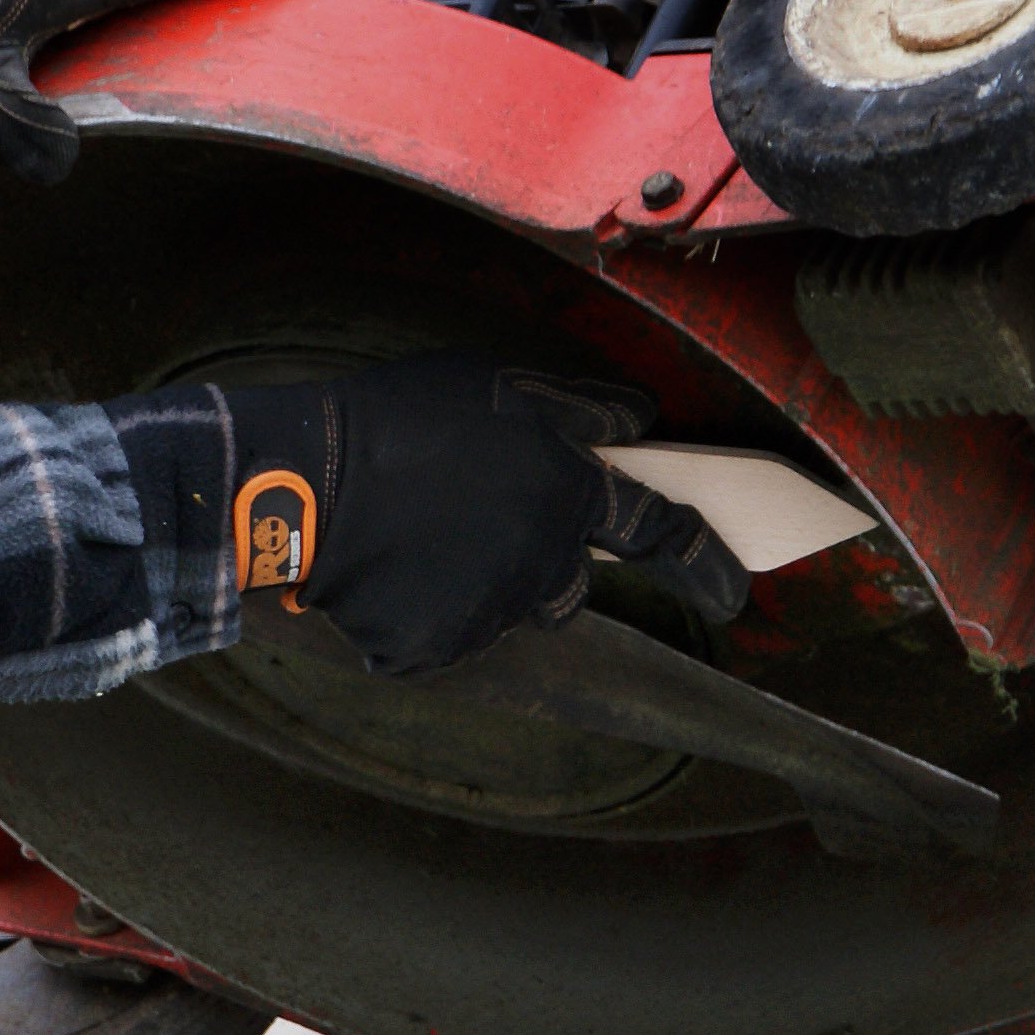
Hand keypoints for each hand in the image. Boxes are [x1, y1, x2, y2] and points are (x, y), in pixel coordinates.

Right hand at [214, 353, 749, 677]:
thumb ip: (577, 409)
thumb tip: (638, 419)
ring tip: (416, 533)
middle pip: (569, 583)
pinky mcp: (434, 648)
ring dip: (478, 580)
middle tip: (474, 517)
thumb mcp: (498, 386)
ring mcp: (488, 613)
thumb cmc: (400, 421)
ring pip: (504, 609)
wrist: (302, 483)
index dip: (704, 562)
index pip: (661, 532)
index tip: (733, 592)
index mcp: (567, 494)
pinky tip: (386, 569)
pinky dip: (421, 610)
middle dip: (541, 560)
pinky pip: (444, 638)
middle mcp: (542, 562)